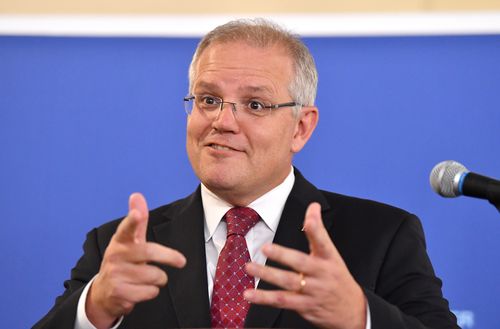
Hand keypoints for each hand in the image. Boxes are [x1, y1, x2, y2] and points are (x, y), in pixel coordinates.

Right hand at [86, 193, 185, 328]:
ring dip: (159, 279)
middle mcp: (115, 255)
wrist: (103, 292)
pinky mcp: (119, 292)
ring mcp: (115, 274)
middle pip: (150, 253)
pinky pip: (150, 292)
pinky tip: (141, 290)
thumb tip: (137, 195)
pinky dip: (151, 292)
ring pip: (154, 275)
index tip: (138, 214)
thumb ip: (137, 221)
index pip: (127, 228)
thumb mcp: (129, 241)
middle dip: (170, 257)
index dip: (133, 220)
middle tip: (181, 261)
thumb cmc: (123, 262)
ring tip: (149, 278)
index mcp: (120, 240)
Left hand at [244, 202, 365, 328]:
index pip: (323, 242)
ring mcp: (313, 291)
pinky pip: (282, 301)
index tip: (310, 219)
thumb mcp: (331, 254)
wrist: (352, 310)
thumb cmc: (336, 276)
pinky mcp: (304, 306)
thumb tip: (313, 205)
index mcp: (329, 258)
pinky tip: (249, 294)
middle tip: (265, 247)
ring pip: (288, 282)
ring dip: (267, 275)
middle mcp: (321, 274)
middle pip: (301, 263)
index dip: (317, 230)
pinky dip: (264, 298)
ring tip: (249, 267)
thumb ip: (318, 231)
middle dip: (283, 255)